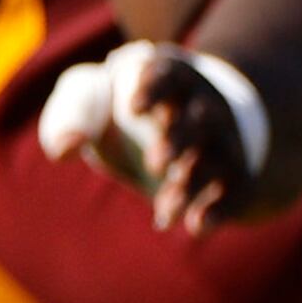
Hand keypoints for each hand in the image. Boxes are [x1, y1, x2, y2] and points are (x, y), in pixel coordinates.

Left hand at [38, 40, 262, 234]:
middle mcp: (202, 107)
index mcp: (170, 79)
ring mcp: (222, 143)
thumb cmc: (125, 117)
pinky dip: (219, 209)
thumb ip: (71, 114)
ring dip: (191, 185)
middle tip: (155, 164)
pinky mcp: (233, 178)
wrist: (186, 139)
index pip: (168, 74)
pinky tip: (196, 227)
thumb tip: (66, 147)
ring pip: (214, 160)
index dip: (154, 88)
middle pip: (198, 118)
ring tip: (164, 212)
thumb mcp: (95, 104)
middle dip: (179, 139)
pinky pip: (235, 191)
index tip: (133, 109)